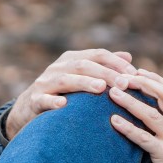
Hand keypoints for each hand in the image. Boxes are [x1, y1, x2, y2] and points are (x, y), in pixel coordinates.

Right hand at [7, 49, 137, 138]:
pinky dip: (53, 101)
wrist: (27, 108)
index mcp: (72, 59)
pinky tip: (63, 105)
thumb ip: (104, 66)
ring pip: (65, 80)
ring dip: (84, 83)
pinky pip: (43, 99)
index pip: (98, 55)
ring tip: (100, 88)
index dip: (116, 62)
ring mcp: (45, 83)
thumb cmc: (63, 91)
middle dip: (106, 73)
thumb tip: (129, 57)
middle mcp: (58, 67)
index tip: (134, 73)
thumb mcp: (82, 75)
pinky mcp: (34, 100)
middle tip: (123, 83)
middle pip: (84, 65)